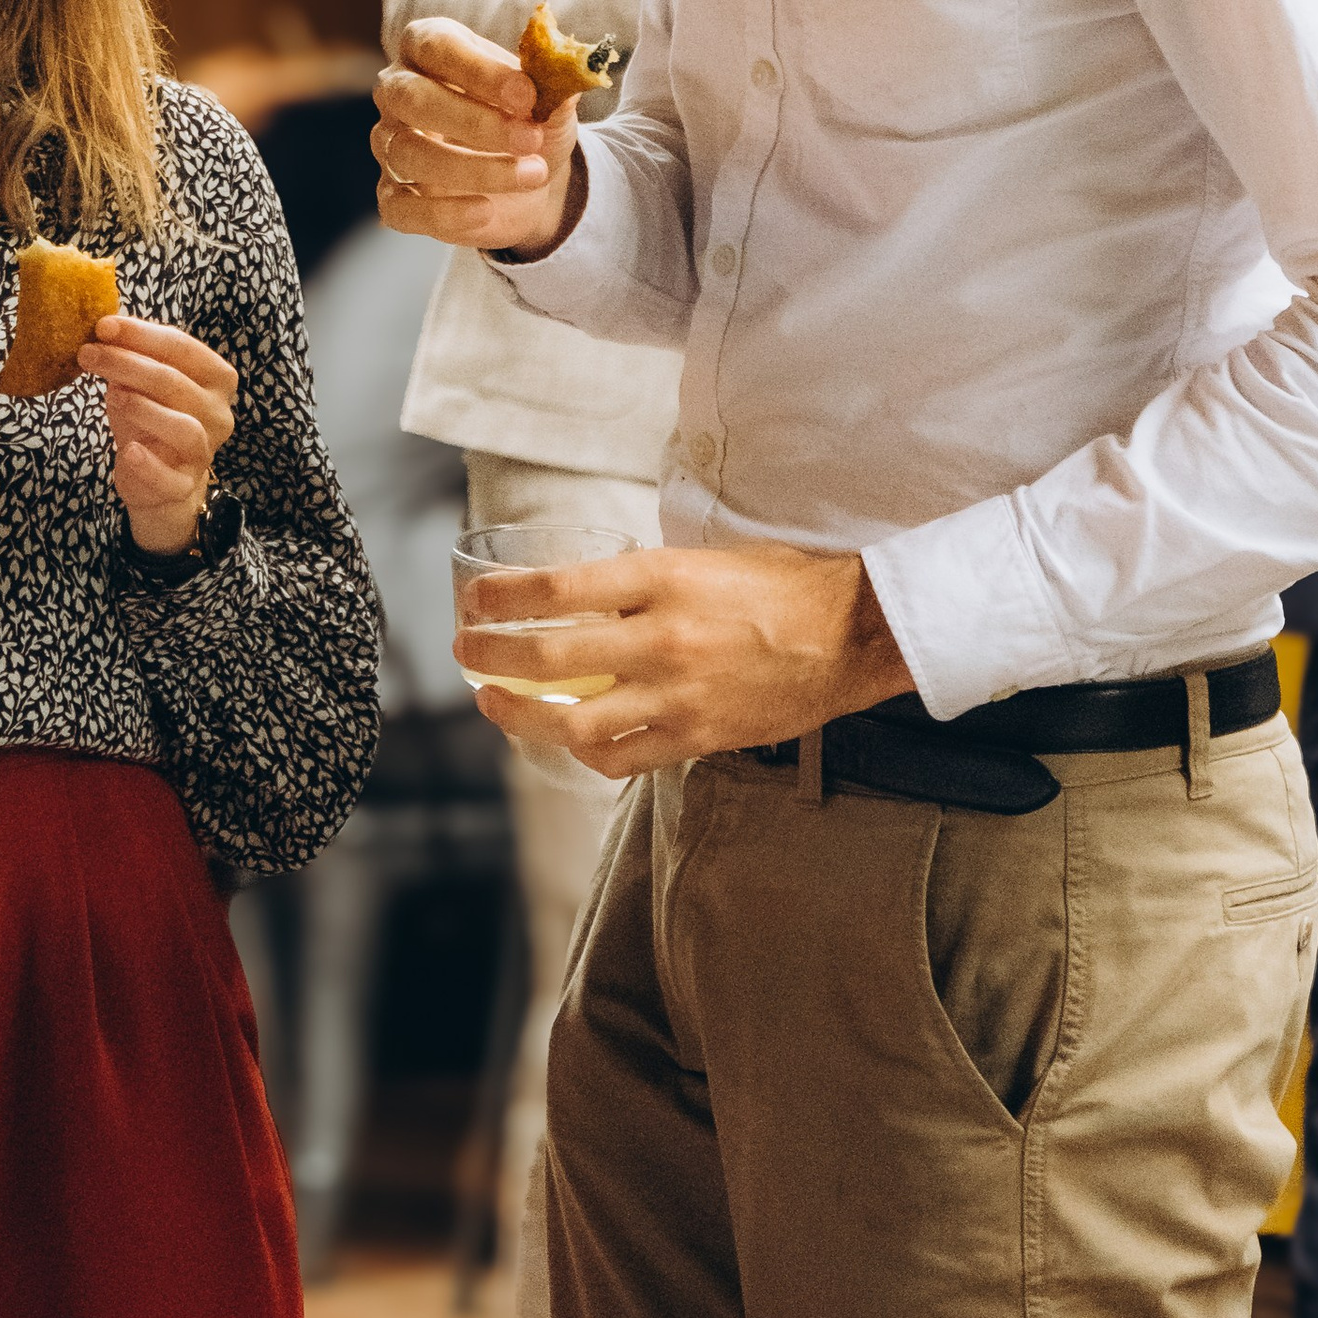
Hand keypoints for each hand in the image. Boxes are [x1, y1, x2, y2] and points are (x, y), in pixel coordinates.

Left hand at [83, 313, 236, 555]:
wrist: (157, 476)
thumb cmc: (151, 417)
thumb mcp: (141, 382)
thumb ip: (133, 356)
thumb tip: (106, 329)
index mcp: (216, 378)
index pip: (182, 346)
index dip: (141, 334)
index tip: (102, 326)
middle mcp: (218, 413)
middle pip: (175, 382)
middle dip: (127, 363)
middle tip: (88, 353)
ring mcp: (204, 452)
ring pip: (184, 427)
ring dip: (143, 408)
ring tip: (111, 395)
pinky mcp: (184, 485)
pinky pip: (169, 477)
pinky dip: (148, 464)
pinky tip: (128, 450)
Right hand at [371, 16, 581, 258]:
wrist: (533, 177)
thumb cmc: (529, 119)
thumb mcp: (549, 97)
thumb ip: (553, 81)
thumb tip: (566, 70)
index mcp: (429, 47)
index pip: (436, 46)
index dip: (479, 70)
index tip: (527, 93)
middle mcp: (399, 91)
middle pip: (411, 98)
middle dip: (474, 121)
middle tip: (530, 138)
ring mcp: (390, 144)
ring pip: (409, 154)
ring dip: (475, 168)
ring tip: (532, 174)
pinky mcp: (394, 196)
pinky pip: (402, 207)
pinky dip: (444, 213)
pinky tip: (486, 211)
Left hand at [458, 538, 911, 773]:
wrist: (850, 635)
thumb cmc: (780, 586)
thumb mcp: (702, 560)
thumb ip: (641, 580)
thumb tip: (582, 594)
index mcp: (661, 579)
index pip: (557, 588)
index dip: (502, 596)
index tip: (475, 599)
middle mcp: (662, 637)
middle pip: (550, 655)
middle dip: (492, 655)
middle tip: (467, 650)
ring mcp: (678, 695)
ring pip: (574, 720)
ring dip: (521, 714)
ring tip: (494, 703)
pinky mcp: (697, 737)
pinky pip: (621, 757)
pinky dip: (585, 750)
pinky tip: (568, 738)